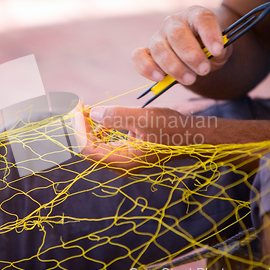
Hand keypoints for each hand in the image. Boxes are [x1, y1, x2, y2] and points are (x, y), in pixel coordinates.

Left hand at [72, 105, 206, 175]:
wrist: (192, 137)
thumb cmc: (172, 129)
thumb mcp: (144, 119)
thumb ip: (117, 116)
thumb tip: (93, 113)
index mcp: (124, 161)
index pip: (88, 149)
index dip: (78, 129)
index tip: (77, 108)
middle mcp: (120, 164)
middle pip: (88, 148)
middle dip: (80, 126)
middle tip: (77, 105)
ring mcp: (123, 159)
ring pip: (95, 144)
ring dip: (88, 126)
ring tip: (84, 106)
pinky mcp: (126, 152)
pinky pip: (105, 142)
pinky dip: (98, 127)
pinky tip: (97, 113)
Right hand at [132, 6, 231, 85]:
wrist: (194, 57)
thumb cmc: (207, 50)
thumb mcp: (220, 50)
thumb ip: (219, 52)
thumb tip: (213, 56)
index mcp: (194, 15)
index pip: (202, 18)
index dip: (210, 33)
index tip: (218, 51)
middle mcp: (173, 23)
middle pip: (177, 34)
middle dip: (191, 55)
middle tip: (203, 70)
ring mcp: (158, 37)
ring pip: (159, 48)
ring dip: (174, 67)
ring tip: (189, 80)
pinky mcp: (146, 52)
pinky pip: (138, 56)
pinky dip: (147, 68)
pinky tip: (160, 78)